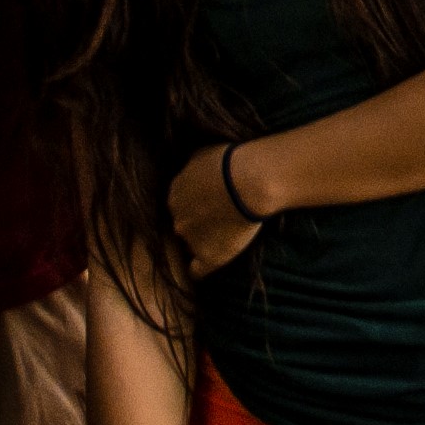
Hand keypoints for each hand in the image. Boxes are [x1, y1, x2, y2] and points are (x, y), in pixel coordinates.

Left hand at [170, 139, 269, 273]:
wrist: (250, 182)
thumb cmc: (231, 162)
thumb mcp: (202, 153)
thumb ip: (190, 166)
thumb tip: (190, 169)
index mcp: (174, 194)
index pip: (179, 205)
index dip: (196, 205)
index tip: (212, 203)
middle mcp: (177, 218)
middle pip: (183, 225)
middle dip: (198, 223)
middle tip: (222, 217)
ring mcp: (191, 239)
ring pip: (191, 245)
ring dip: (204, 242)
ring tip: (226, 236)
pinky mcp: (209, 256)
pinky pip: (197, 271)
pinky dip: (200, 270)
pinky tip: (207, 268)